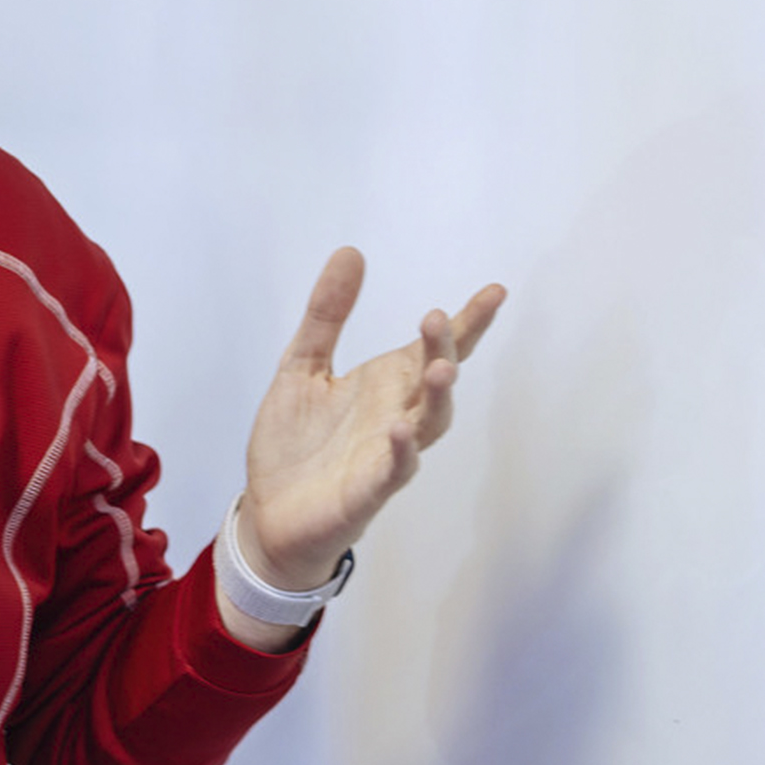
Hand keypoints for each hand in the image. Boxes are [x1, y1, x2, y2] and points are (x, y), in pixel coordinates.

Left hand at [230, 249, 505, 625]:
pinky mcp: (368, 490)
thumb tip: (351, 252)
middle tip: (438, 319)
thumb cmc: (295, 443)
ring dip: (437, 396)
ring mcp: (387, 454)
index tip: (495, 292)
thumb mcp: (301, 365)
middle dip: (444, 349)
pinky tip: (399, 428)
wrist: (269, 512)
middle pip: (437, 378)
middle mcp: (397, 414)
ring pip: (429, 423)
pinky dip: (401, 450)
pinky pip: (394, 470)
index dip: (468, 322)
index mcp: (386, 384)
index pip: (433, 347)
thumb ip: (327, 315)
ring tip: (439, 368)